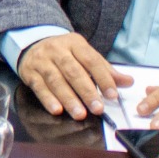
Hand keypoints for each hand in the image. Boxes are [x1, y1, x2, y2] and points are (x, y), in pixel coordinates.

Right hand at [16, 33, 130, 120]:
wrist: (32, 43)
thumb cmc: (64, 53)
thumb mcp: (84, 55)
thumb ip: (104, 69)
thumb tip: (128, 82)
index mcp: (75, 44)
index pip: (91, 60)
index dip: (103, 78)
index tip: (112, 95)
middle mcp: (57, 50)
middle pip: (73, 71)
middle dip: (86, 91)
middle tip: (98, 109)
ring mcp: (41, 61)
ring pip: (56, 80)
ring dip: (68, 99)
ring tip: (80, 114)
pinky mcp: (29, 73)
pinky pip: (39, 87)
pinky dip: (48, 99)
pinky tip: (57, 110)